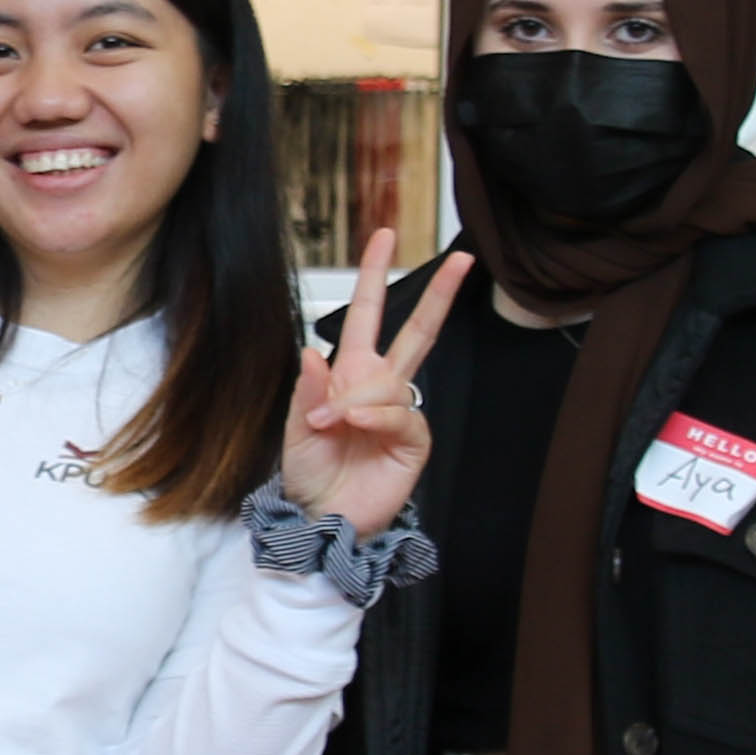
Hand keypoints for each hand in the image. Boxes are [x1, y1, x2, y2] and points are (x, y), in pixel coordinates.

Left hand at [279, 229, 469, 529]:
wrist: (322, 518)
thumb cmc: (310, 472)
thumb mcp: (295, 427)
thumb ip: (308, 390)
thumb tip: (315, 351)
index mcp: (351, 373)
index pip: (369, 315)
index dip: (376, 276)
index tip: (385, 236)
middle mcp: (381, 386)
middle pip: (417, 331)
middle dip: (439, 295)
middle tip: (460, 260)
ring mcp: (400, 412)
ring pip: (393, 378)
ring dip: (355, 398)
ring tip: (329, 425)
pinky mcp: (414, 440)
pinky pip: (401, 412)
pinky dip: (375, 414)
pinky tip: (357, 425)